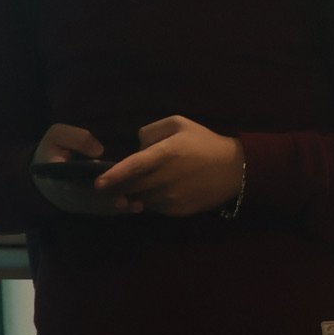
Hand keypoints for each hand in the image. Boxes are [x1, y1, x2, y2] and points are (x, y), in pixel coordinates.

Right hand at [32, 125, 139, 215]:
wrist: (45, 172)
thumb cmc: (54, 149)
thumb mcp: (57, 136)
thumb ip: (76, 138)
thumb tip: (99, 151)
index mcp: (56, 176)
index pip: (69, 183)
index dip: (83, 187)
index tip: (99, 186)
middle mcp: (67, 193)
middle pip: (87, 199)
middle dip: (105, 201)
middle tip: (124, 201)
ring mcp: (77, 203)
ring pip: (97, 208)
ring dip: (116, 209)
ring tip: (136, 206)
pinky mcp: (87, 206)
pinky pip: (103, 210)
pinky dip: (119, 210)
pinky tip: (138, 206)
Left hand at [97, 117, 246, 217]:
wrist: (235, 168)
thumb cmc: (205, 142)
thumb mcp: (180, 124)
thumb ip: (152, 130)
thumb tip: (136, 147)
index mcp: (165, 154)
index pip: (133, 167)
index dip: (113, 176)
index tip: (98, 183)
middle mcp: (166, 178)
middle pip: (131, 188)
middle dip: (118, 189)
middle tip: (110, 187)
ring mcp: (172, 197)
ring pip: (141, 200)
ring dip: (135, 196)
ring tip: (138, 188)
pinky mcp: (178, 211)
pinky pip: (155, 208)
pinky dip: (151, 202)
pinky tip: (159, 193)